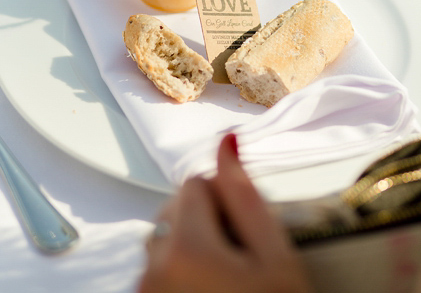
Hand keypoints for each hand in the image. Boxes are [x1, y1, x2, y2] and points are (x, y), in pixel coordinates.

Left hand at [137, 134, 312, 292]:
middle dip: (205, 224)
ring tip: (229, 284)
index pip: (195, 184)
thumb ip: (248, 199)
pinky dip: (179, 275)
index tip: (249, 235)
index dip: (227, 202)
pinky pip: (157, 272)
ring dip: (191, 250)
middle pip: (174, 211)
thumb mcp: (278, 264)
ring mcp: (143, 291)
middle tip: (244, 264)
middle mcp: (151, 268)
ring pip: (164, 242)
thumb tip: (226, 143)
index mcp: (184, 248)